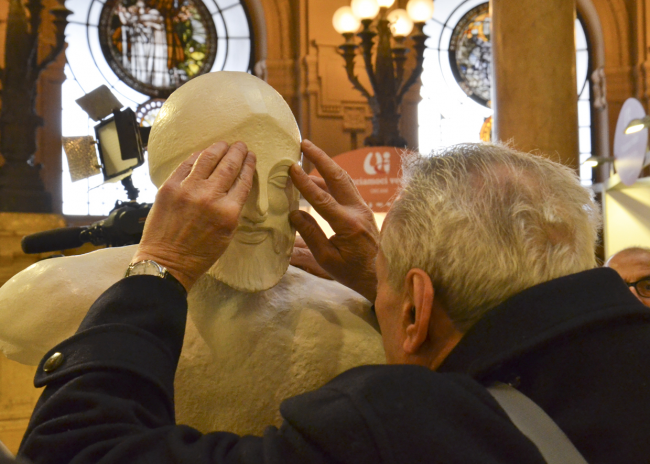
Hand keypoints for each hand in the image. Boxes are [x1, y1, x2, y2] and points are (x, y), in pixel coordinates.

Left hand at [132, 142, 254, 291]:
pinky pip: (186, 165)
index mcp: (228, 212)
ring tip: (224, 144)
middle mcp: (209, 196)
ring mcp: (187, 190)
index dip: (249, 165)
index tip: (251, 156)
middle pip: (228, 165)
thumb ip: (233, 207)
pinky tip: (203, 153)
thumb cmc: (200, 253)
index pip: (243, 180)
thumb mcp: (228, 233)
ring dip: (219, 148)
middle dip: (237, 152)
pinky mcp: (169, 187)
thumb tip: (236, 184)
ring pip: (207, 159)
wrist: (167, 262)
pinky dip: (197, 156)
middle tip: (241, 145)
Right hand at [289, 139, 378, 300]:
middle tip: (304, 144)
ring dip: (327, 165)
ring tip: (309, 153)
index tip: (292, 168)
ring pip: (345, 180)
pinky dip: (332, 179)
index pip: (323, 199)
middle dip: (321, 158)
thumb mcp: (327, 260)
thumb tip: (294, 213)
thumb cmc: (352, 273)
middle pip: (339, 178)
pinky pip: (347, 189)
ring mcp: (364, 209)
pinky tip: (319, 176)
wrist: (381, 277)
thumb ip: (310, 235)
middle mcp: (359, 212)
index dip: (306, 183)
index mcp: (348, 225)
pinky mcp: (364, 210)